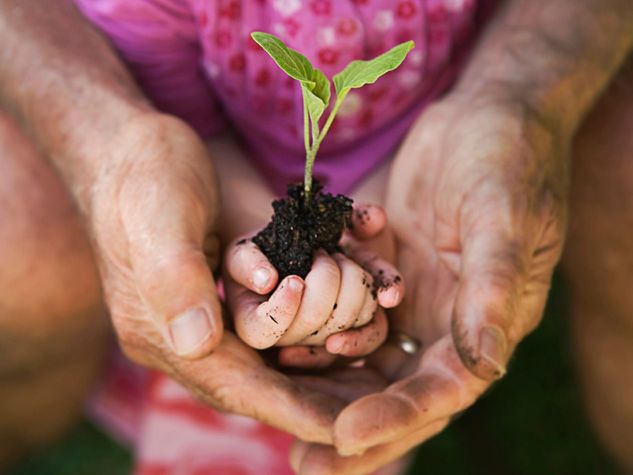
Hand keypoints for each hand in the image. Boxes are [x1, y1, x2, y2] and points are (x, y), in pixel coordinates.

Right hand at [86, 114, 347, 441]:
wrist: (135, 148)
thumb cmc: (139, 182)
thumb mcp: (155, 225)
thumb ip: (175, 282)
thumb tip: (197, 345)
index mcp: (166, 334)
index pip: (235, 386)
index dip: (289, 410)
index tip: (342, 432)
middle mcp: (198, 331)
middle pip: (265, 377)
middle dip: (319, 396)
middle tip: (376, 414)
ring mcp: (221, 306)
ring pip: (282, 348)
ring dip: (329, 357)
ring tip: (378, 370)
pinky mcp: (241, 280)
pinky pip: (286, 311)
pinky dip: (322, 316)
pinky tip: (361, 311)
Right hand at [224, 204, 404, 367]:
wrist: (288, 253)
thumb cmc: (258, 254)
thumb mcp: (244, 250)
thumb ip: (248, 261)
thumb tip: (266, 279)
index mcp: (254, 325)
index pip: (264, 330)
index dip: (283, 308)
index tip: (293, 279)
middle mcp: (291, 340)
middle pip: (315, 320)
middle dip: (324, 277)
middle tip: (319, 253)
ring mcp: (324, 337)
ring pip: (350, 319)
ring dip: (353, 278)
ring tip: (339, 257)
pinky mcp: (357, 327)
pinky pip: (377, 327)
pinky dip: (385, 294)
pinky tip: (387, 290)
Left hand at [291, 94, 567, 471]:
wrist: (484, 115)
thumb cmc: (507, 161)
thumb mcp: (503, 220)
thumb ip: (491, 289)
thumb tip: (486, 364)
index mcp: (485, 322)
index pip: (441, 390)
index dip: (397, 419)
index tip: (345, 438)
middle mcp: (446, 321)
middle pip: (397, 390)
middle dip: (351, 428)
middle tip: (302, 464)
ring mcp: (411, 297)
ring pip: (364, 357)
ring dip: (326, 387)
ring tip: (278, 416)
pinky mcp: (381, 270)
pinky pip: (344, 310)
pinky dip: (316, 330)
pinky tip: (278, 347)